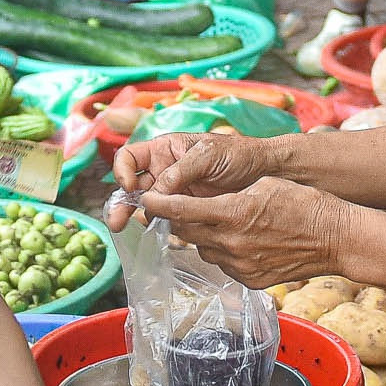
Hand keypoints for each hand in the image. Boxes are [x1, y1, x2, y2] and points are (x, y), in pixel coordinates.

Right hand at [109, 130, 274, 213]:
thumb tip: (155, 192)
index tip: (130, 186)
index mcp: (164, 150)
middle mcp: (165, 172)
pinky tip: (163, 234)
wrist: (267, 173)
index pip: (129, 158)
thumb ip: (181, 172)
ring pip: (148, 207)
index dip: (123, 171)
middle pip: (132, 187)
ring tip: (138, 229)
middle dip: (121, 204)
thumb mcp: (208, 154)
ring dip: (139, 218)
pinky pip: (168, 220)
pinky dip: (162, 228)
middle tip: (117, 222)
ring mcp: (175, 193)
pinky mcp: (188, 212)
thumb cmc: (239, 154)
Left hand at [136, 177, 352, 289]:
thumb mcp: (264, 186)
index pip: (181, 209)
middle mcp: (232, 242)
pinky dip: (224, 252)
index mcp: (234, 212)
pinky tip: (241, 241)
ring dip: (204, 236)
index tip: (145, 199)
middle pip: (187, 231)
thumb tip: (204, 203)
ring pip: (204, 249)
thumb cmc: (305, 204)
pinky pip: (224, 264)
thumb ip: (228, 195)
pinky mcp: (249, 279)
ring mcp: (240, 264)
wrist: (334, 239)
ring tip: (222, 223)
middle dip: (180, 218)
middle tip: (180, 207)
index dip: (158, 203)